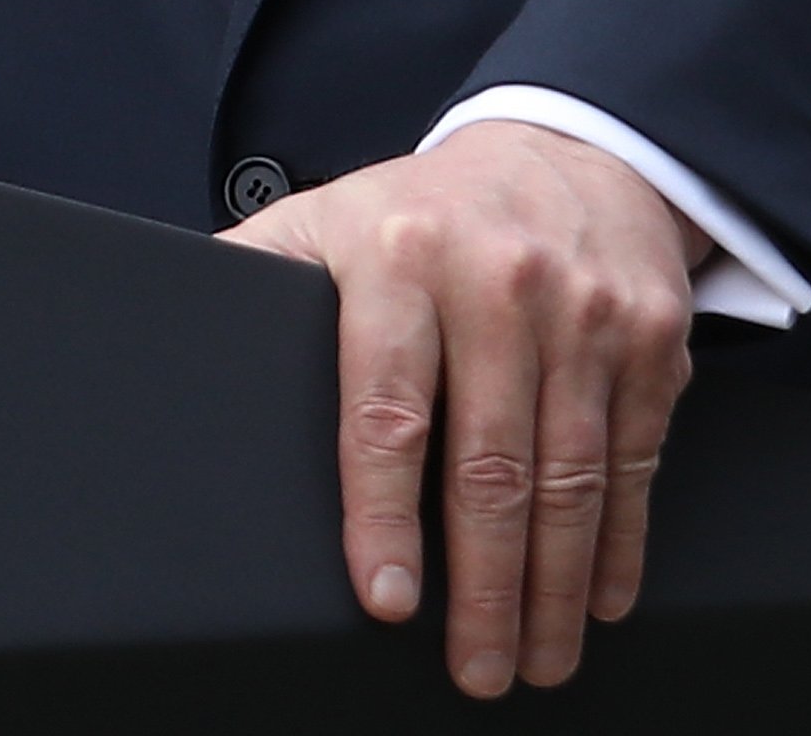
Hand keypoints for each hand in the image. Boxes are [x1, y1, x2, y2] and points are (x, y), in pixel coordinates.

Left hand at [217, 119, 705, 696]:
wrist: (570, 141)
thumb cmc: (429, 210)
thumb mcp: (329, 219)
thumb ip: (255, 278)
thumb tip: (160, 348)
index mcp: (401, 257)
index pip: (388, 407)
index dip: (382, 514)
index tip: (386, 599)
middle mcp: (500, 278)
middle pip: (490, 464)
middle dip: (483, 588)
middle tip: (475, 669)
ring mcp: (584, 305)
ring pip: (571, 474)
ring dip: (555, 585)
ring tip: (536, 658)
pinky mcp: (651, 328)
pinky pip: (637, 454)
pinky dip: (622, 538)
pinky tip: (601, 594)